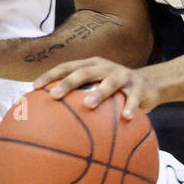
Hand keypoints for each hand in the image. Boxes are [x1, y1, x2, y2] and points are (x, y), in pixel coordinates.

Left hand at [32, 57, 160, 117]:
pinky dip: (131, 107)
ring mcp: (123, 75)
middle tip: (54, 96)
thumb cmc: (114, 90)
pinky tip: (126, 118)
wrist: (149, 85)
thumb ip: (77, 96)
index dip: (50, 75)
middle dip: (68, 83)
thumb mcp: (96, 87)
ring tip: (88, 104)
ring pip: (110, 82)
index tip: (34, 87)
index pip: (67, 67)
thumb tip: (49, 117)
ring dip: (99, 92)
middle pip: (84, 72)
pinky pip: (134, 97)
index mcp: (91, 65)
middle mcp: (105, 67)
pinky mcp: (139, 87)